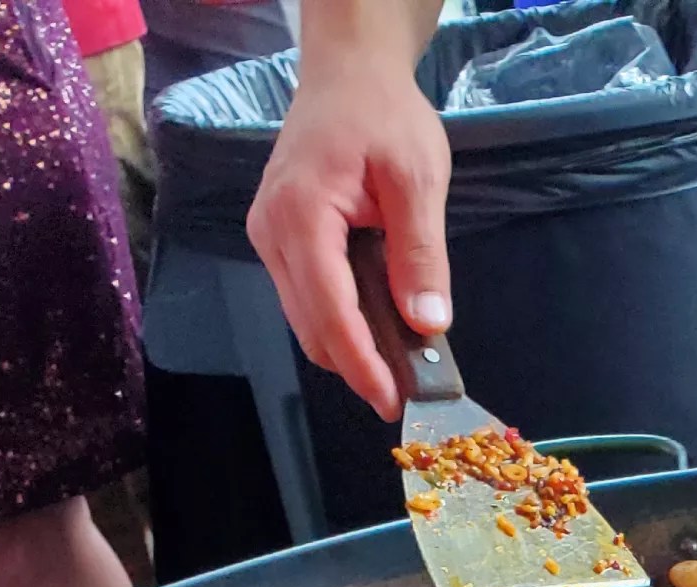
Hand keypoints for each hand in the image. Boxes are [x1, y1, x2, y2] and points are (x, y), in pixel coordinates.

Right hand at [248, 50, 450, 417]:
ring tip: (402, 361)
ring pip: (305, 320)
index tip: (393, 401)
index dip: (362, 364)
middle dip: (358, 365)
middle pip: (311, 327)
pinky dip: (341, 321)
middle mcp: (272, 232)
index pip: (328, 312)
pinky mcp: (278, 239)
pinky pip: (306, 298)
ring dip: (350, 347)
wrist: (347, 75)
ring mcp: (269, 237)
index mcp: (301, 215)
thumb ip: (421, 253)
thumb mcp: (418, 178)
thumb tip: (427, 323)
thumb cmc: (383, 115)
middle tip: (411, 388)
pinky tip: (379, 324)